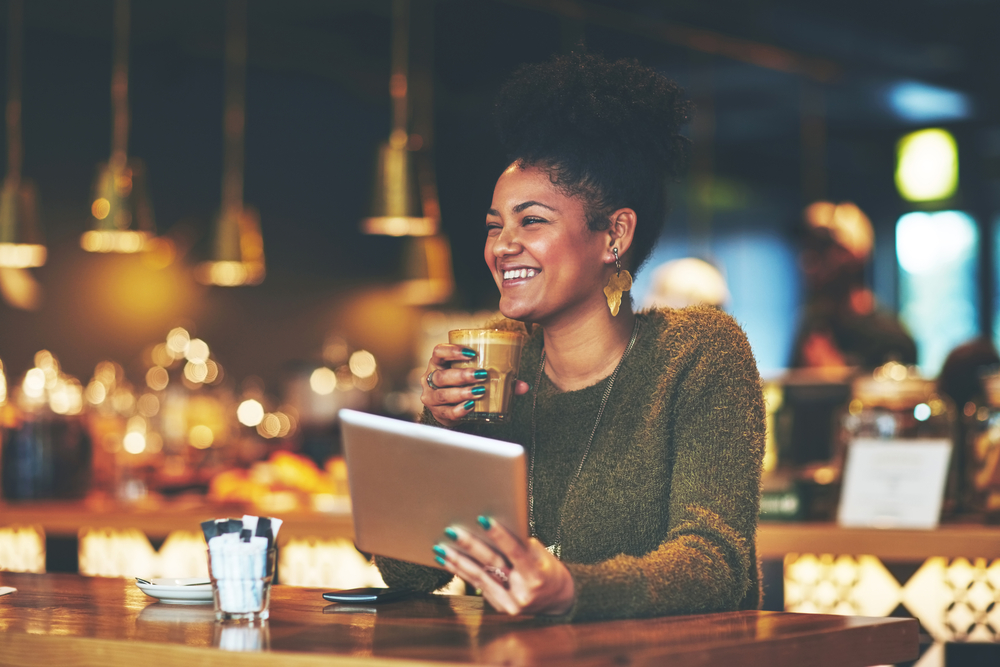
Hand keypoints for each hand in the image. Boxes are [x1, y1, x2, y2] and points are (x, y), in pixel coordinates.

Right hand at [421, 345, 528, 427]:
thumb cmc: (465, 385)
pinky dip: (459, 410)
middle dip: (462, 375)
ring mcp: (431, 397)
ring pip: (442, 394)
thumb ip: (501, 379)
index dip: (452, 351)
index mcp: (439, 363)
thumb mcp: (477, 377)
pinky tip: (471, 407)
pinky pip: (446, 412)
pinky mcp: (437, 413)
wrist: (452, 408)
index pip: (439, 352)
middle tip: (481, 375)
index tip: (471, 353)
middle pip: (441, 375)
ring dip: (461, 393)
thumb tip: (524, 386)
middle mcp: (430, 378)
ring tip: (479, 392)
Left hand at [432, 517, 574, 616]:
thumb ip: (522, 545)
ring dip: (458, 562)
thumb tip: (493, 528)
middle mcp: (523, 592)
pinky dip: (462, 573)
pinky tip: (449, 561)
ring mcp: (511, 603)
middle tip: (452, 532)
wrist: (558, 601)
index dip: (499, 535)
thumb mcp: (543, 555)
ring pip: (480, 578)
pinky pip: (478, 587)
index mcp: (537, 574)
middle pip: (493, 565)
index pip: (515, 551)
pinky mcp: (501, 608)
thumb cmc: (548, 570)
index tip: (482, 520)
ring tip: (441, 548)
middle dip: (470, 547)